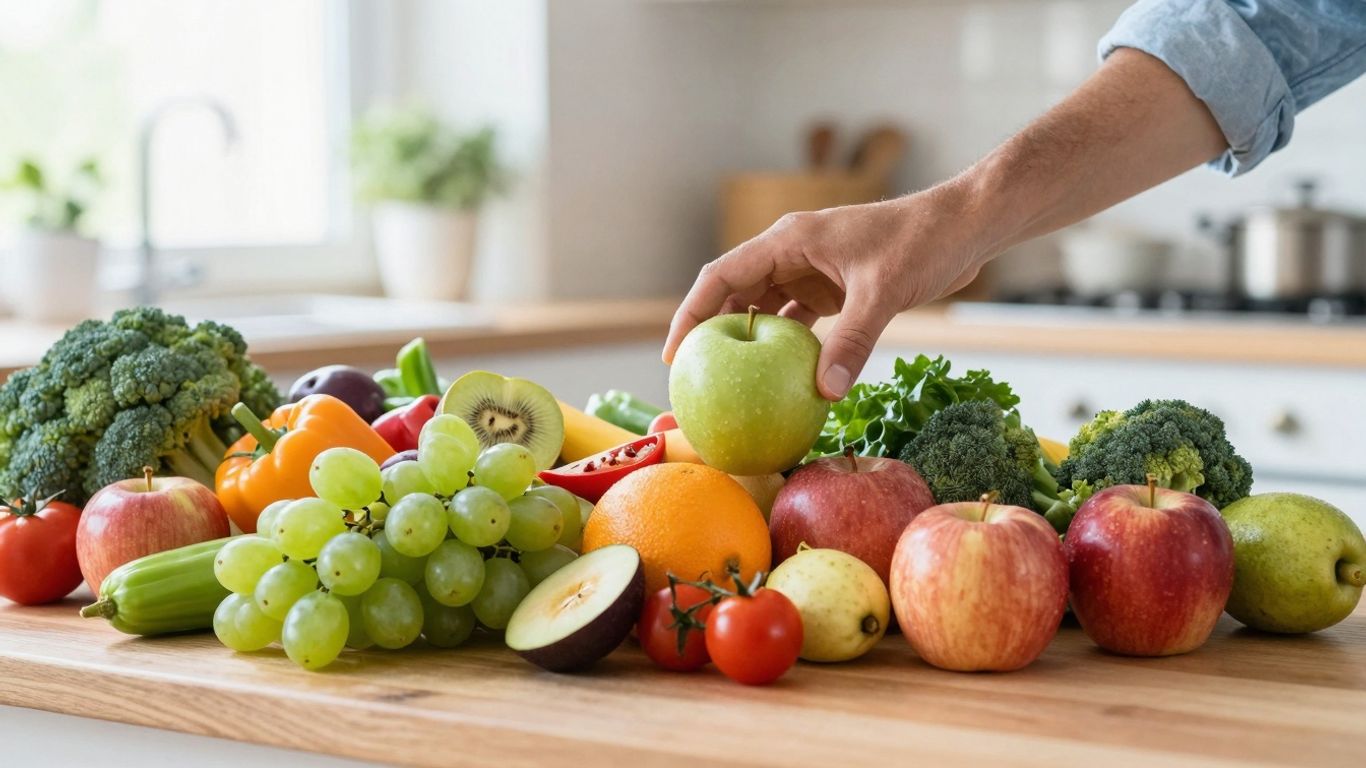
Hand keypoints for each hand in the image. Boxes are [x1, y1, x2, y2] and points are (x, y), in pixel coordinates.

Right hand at [663, 187, 986, 399]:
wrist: (964, 225)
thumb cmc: (923, 242)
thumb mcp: (883, 292)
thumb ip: (852, 342)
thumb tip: (826, 394)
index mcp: (789, 240)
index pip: (722, 276)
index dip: (691, 314)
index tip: (674, 354)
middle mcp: (791, 253)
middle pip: (734, 294)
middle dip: (711, 334)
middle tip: (692, 380)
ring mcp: (811, 271)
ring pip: (763, 309)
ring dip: (747, 345)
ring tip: (726, 385)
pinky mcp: (833, 289)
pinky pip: (795, 322)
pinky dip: (785, 349)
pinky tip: (778, 382)